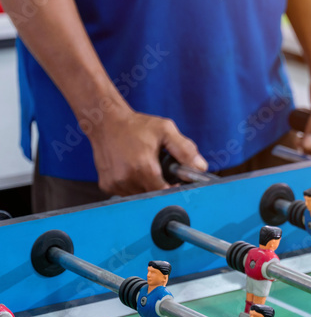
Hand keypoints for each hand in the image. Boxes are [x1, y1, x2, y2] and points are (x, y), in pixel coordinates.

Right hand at [89, 110, 206, 196]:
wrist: (104, 120)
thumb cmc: (136, 125)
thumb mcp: (165, 130)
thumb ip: (185, 149)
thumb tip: (201, 167)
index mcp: (144, 168)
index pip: (166, 193)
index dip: (174, 189)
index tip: (176, 183)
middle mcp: (127, 179)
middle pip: (153, 196)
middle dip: (161, 187)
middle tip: (160, 171)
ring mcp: (115, 184)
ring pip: (140, 196)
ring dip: (147, 187)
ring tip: (146, 169)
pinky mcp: (107, 185)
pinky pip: (127, 193)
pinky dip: (134, 186)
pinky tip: (133, 171)